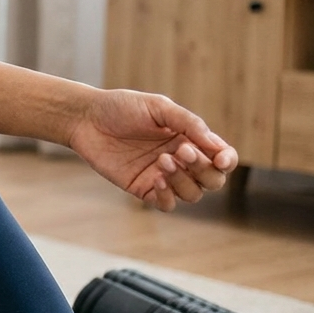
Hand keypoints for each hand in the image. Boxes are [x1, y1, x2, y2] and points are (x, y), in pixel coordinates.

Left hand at [66, 89, 238, 210]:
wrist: (86, 118)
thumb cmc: (122, 107)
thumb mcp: (159, 107)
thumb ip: (189, 124)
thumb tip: (217, 146)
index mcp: (190, 138)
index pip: (221, 158)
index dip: (227, 161)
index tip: (219, 158)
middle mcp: (181, 160)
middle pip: (212, 180)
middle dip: (203, 169)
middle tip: (181, 151)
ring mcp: (163, 176)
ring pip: (192, 194)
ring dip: (184, 181)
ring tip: (162, 160)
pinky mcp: (143, 188)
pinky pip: (167, 205)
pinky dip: (168, 196)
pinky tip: (157, 179)